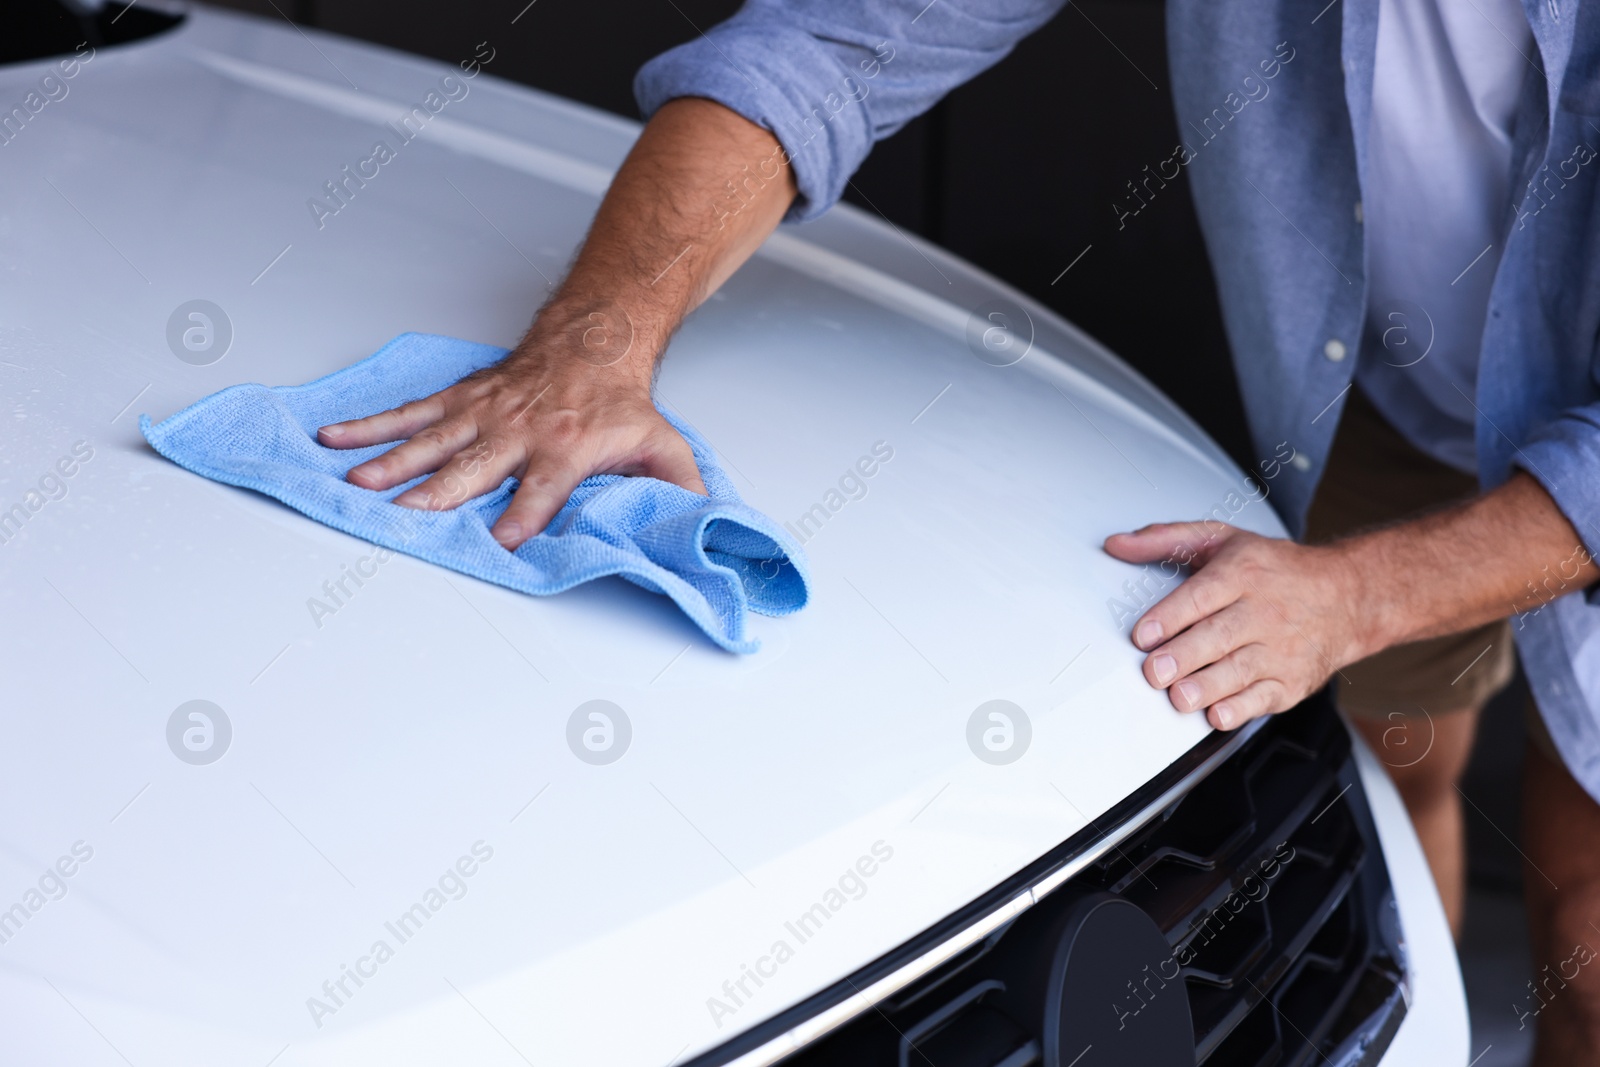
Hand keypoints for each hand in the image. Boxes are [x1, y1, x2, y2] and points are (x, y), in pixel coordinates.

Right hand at [316, 303, 705, 549]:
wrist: (593, 342)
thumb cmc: (620, 404)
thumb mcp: (663, 445)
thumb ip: (680, 489)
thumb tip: (706, 524)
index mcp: (567, 447)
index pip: (546, 488)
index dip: (528, 514)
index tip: (506, 540)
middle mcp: (520, 431)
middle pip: (475, 468)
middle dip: (440, 493)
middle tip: (406, 517)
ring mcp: (485, 414)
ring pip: (433, 441)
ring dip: (393, 464)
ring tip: (358, 485)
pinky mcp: (460, 401)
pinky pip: (411, 413)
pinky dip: (372, 426)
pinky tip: (336, 439)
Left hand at [1103, 522, 1368, 729]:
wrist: (1347, 596)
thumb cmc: (1274, 569)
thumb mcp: (1222, 539)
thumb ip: (1165, 539)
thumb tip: (1117, 544)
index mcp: (1243, 572)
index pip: (1203, 595)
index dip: (1171, 616)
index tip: (1143, 634)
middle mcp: (1265, 611)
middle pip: (1220, 636)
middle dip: (1185, 656)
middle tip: (1155, 671)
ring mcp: (1281, 649)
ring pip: (1240, 671)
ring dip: (1207, 687)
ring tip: (1179, 696)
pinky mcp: (1292, 681)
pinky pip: (1264, 699)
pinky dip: (1241, 710)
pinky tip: (1217, 713)